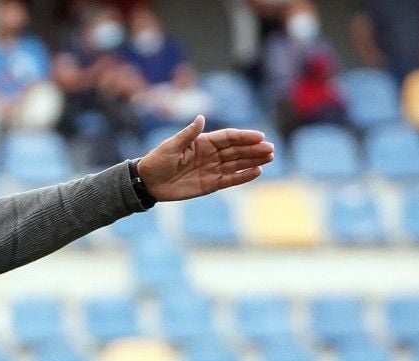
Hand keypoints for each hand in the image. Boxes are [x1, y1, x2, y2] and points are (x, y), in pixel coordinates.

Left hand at [137, 115, 273, 201]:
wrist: (148, 183)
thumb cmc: (157, 160)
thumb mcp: (171, 146)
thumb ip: (188, 134)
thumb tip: (201, 117)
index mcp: (202, 142)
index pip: (228, 137)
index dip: (244, 136)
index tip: (260, 136)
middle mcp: (210, 154)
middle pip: (237, 150)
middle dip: (254, 149)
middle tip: (271, 149)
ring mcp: (212, 169)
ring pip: (237, 164)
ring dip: (253, 161)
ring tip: (269, 158)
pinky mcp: (210, 184)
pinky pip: (230, 180)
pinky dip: (243, 176)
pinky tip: (257, 172)